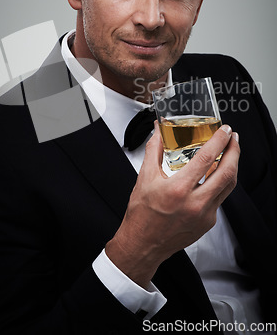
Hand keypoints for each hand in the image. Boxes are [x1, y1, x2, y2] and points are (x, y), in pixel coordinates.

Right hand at [106, 122, 239, 288]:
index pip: (206, 159)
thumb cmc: (142, 214)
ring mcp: (205, 215)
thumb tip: (158, 131)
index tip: (224, 131)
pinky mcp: (208, 222)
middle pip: (227, 172)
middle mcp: (195, 203)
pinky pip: (220, 198)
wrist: (143, 244)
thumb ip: (154, 150)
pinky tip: (215, 175)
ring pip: (228, 186)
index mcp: (178, 189)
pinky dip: (220, 183)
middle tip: (233, 138)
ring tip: (230, 153)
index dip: (219, 141)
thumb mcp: (144, 178)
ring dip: (232, 166)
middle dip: (234, 151)